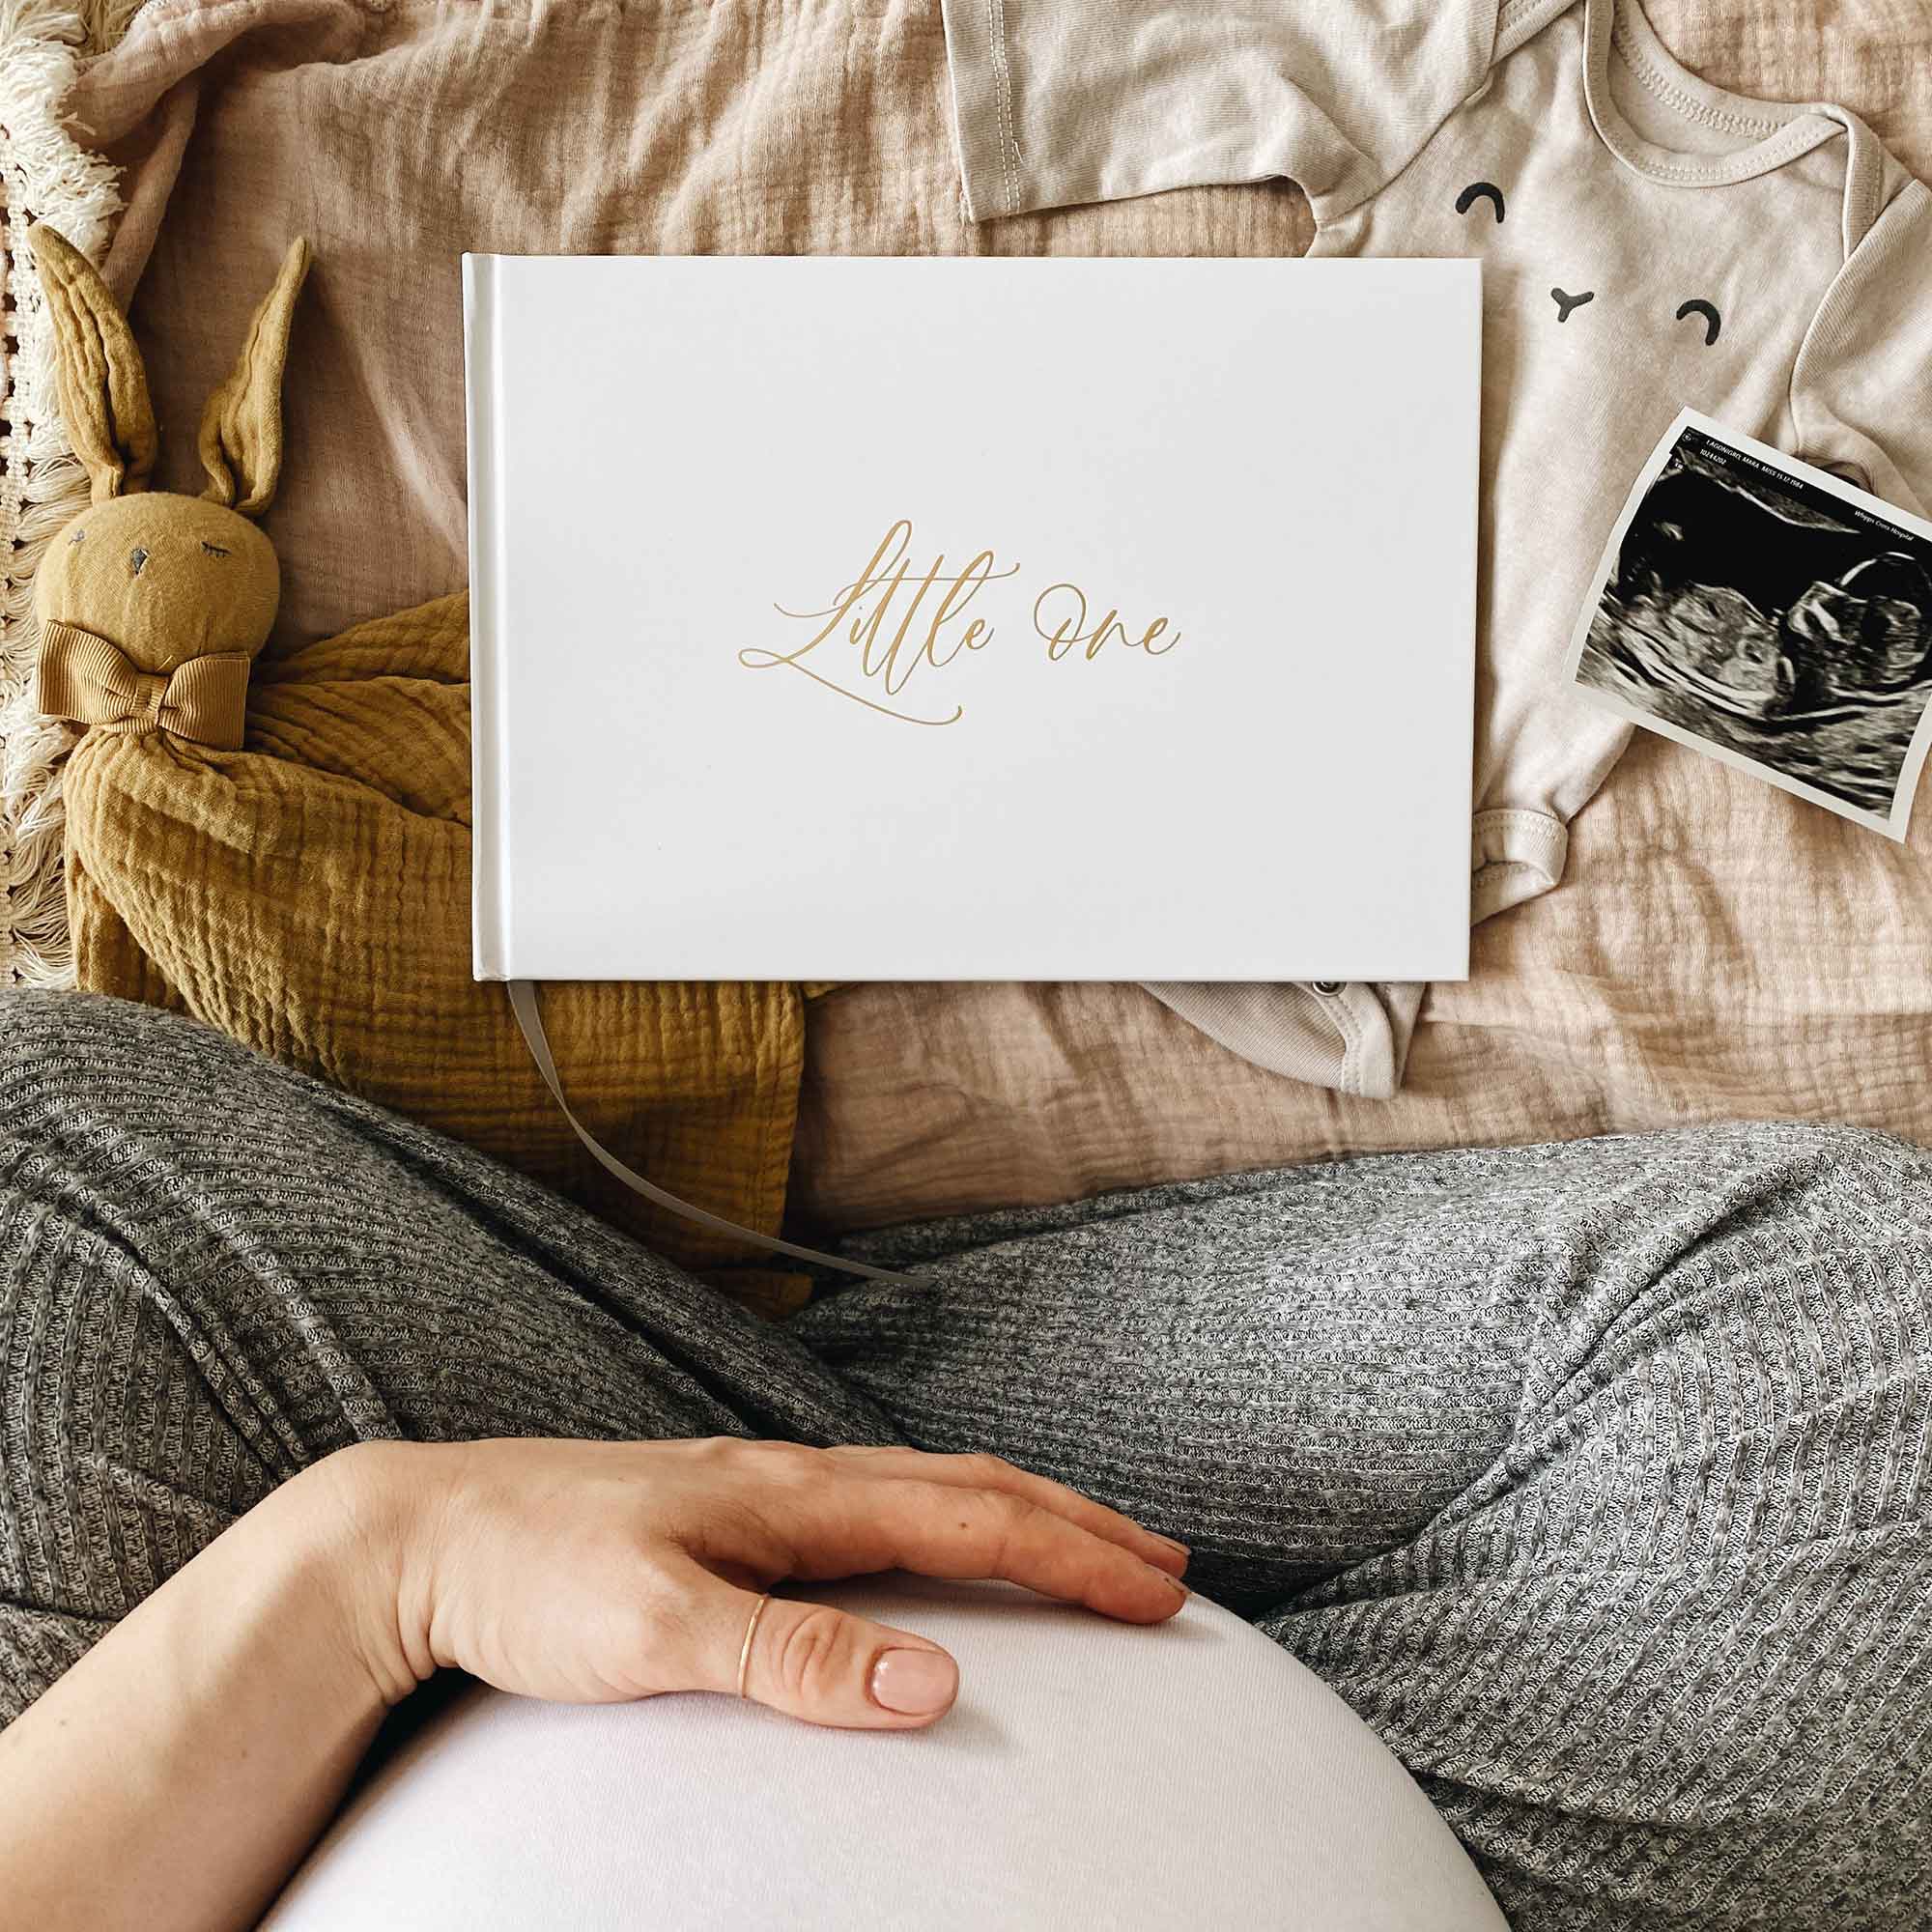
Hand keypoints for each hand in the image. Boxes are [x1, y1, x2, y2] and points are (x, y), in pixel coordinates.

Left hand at [338, 1437, 1189, 1731]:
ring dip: (1022, 1517)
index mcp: (796, 1496)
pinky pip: (878, 1510)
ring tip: (1084, 1548)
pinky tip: (941, 1555)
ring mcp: (764, 1493)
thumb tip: (936, 1685)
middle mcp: (794, 1479)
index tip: (1163, 1593)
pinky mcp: (733, 1520)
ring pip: (928, 1491)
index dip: (1076, 1554)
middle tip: (1166, 1569)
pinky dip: (950, 1525)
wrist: (422, 1534)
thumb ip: (795, 1657)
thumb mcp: (657, 1631)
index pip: (973, 1519)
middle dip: (1078, 1526)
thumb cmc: (530, 1576)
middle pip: (971, 1488)